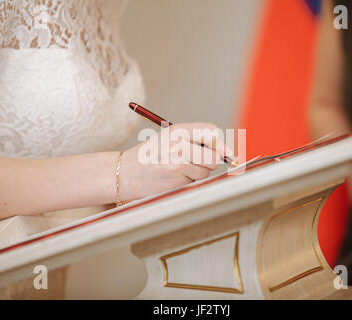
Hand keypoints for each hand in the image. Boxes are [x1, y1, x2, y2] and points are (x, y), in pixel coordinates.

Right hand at [118, 123, 235, 200]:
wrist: (125, 174)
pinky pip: (195, 181)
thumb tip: (226, 153)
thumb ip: (195, 140)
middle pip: (214, 156)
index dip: (220, 144)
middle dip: (210, 162)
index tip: (223, 152)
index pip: (212, 131)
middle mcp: (179, 143)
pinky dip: (188, 182)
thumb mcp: (169, 139)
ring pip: (205, 171)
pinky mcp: (177, 177)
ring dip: (197, 173)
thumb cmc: (149, 157)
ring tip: (177, 170)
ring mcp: (178, 160)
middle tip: (196, 162)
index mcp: (178, 130)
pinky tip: (172, 178)